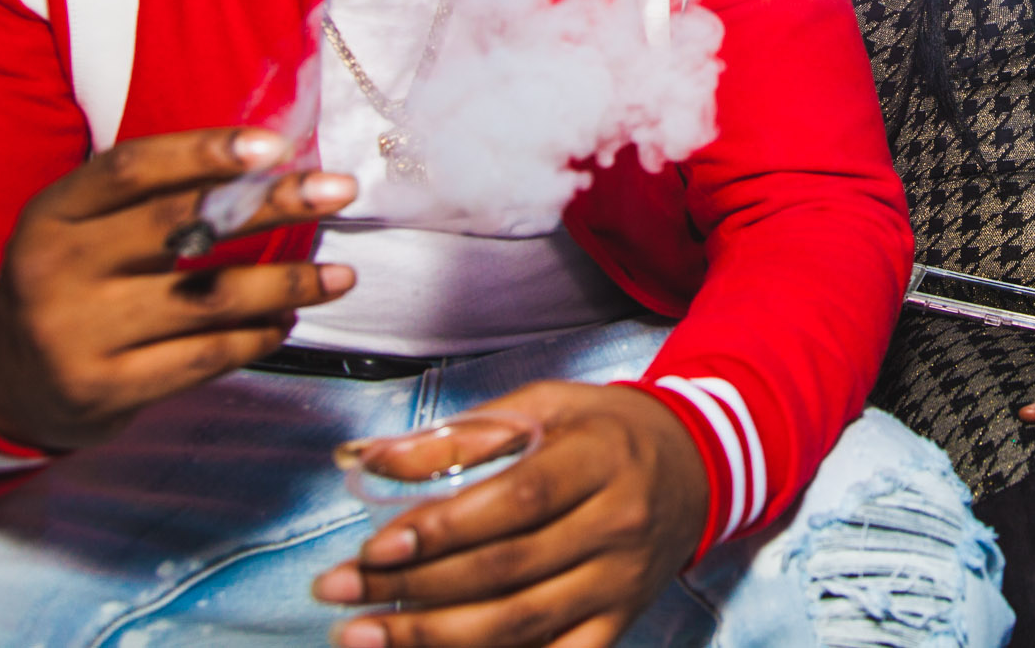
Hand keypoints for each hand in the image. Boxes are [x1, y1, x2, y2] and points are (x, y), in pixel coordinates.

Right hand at [0, 127, 357, 451]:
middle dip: (273, 205)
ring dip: (288, 283)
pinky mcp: (104, 389)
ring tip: (340, 275)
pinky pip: (205, 357)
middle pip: (182, 227)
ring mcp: (78, 334)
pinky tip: (287, 320)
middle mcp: (58, 270)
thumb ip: (157, 199)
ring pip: (208, 298)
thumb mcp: (87, 228)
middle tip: (340, 192)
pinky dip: (258, 336)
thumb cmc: (77, 281)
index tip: (276, 144)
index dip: (204, 151)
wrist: (10, 379)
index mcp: (54, 213)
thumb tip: (273, 166)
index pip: (132, 169)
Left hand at [314, 382, 708, 647]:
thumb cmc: (605, 431)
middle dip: (413, 587)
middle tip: (339, 592)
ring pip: (522, 624)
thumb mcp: (545, 408)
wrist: (695, 468)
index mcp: (601, 458)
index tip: (376, 545)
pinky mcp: (620, 620)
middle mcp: (617, 524)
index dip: (446, 528)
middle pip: (509, 569)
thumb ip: (460, 435)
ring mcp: (621, 581)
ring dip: (433, 638)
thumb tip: (366, 459)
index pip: (520, 500)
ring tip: (362, 636)